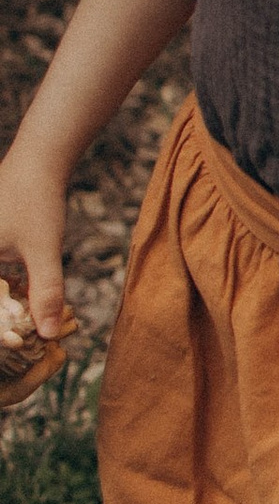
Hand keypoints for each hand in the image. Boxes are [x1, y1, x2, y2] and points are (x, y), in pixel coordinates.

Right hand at [0, 142, 69, 340]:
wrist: (37, 161)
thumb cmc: (36, 202)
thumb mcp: (43, 251)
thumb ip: (46, 293)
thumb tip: (49, 334)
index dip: (2, 326)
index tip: (15, 342)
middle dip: (5, 315)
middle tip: (21, 338)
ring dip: (6, 304)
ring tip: (28, 323)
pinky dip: (5, 289)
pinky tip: (23, 297)